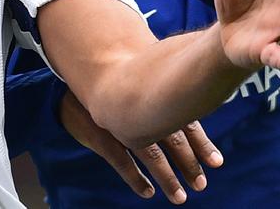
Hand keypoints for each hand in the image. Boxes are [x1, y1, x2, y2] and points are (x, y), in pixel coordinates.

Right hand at [59, 90, 221, 204]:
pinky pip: (122, 161)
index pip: (184, 120)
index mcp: (150, 94)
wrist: (63, 87)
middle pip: (172, 138)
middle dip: (188, 163)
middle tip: (201, 184)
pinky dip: (136, 178)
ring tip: (179, 196)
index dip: (201, 143)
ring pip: (151, 154)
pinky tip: (147, 192)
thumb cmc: (102, 86)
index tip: (216, 162)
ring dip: (167, 177)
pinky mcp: (101, 135)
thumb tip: (188, 104)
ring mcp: (119, 122)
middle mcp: (139, 108)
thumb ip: (157, 94)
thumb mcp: (132, 84)